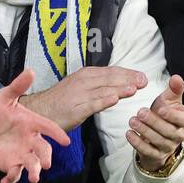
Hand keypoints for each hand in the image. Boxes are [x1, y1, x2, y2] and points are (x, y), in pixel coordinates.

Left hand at [0, 68, 72, 182]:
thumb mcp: (5, 96)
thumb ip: (18, 86)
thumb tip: (30, 70)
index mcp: (32, 123)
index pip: (48, 128)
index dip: (57, 134)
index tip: (65, 141)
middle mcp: (30, 140)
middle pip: (43, 150)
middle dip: (45, 157)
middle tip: (45, 164)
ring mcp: (22, 153)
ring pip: (32, 164)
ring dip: (34, 172)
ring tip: (33, 178)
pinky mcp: (11, 164)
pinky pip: (14, 174)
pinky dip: (11, 180)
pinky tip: (5, 182)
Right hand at [21, 65, 146, 133]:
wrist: (39, 110)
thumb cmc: (61, 101)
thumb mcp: (81, 87)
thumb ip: (99, 85)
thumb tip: (119, 84)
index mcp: (86, 75)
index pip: (111, 72)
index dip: (128, 73)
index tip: (142, 76)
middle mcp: (83, 82)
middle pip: (110, 79)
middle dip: (128, 79)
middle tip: (144, 81)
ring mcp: (79, 95)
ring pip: (103, 89)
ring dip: (120, 88)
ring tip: (134, 87)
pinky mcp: (75, 109)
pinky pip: (91, 104)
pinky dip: (103, 100)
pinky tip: (114, 99)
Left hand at [129, 74, 183, 172]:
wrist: (158, 135)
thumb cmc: (164, 114)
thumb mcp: (170, 100)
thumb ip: (174, 89)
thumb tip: (177, 77)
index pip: (182, 119)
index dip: (172, 115)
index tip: (161, 109)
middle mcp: (178, 135)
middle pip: (168, 131)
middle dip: (154, 122)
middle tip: (140, 112)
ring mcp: (168, 147)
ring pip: (157, 141)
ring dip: (144, 131)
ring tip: (133, 121)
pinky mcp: (156, 156)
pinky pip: (147, 151)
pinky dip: (137, 143)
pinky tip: (129, 133)